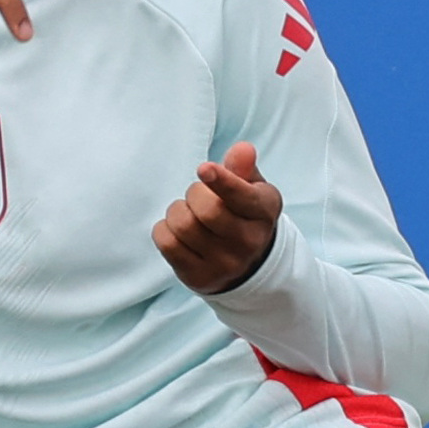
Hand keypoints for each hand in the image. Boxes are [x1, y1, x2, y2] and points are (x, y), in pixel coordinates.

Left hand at [156, 143, 282, 293]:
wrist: (247, 265)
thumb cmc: (243, 215)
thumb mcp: (251, 188)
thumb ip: (243, 168)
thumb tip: (242, 149)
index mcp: (264, 212)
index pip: (242, 196)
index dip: (221, 181)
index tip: (204, 169)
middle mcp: (249, 241)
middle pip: (207, 210)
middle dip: (194, 194)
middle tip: (198, 196)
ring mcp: (225, 264)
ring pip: (184, 226)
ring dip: (177, 211)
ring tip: (188, 213)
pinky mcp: (199, 277)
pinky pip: (167, 244)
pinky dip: (164, 230)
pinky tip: (177, 231)